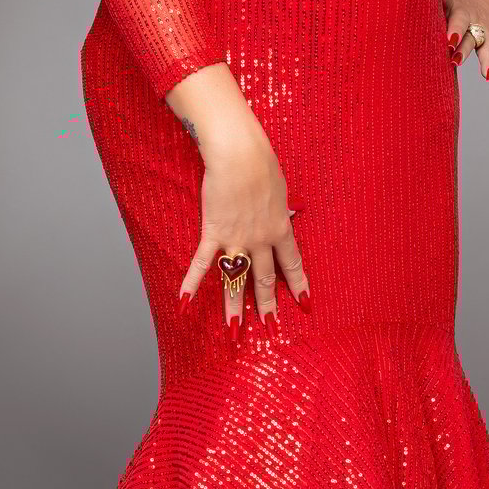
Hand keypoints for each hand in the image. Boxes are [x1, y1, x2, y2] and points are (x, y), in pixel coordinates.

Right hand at [177, 116, 308, 333]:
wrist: (240, 156)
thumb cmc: (261, 165)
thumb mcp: (280, 191)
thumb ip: (278, 210)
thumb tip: (281, 216)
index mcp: (281, 230)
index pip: (293, 265)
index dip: (298, 286)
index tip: (304, 304)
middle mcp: (261, 241)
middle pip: (266, 280)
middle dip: (268, 307)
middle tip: (270, 329)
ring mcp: (237, 240)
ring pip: (236, 281)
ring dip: (235, 307)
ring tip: (234, 332)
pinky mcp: (214, 233)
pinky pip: (202, 263)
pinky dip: (192, 283)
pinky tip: (184, 303)